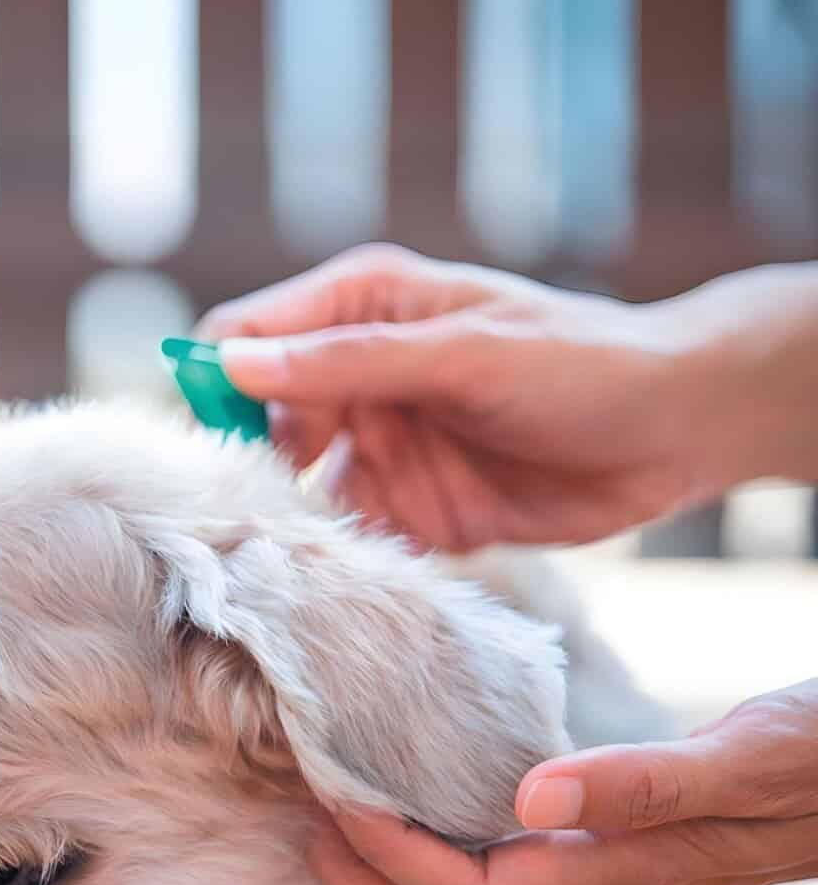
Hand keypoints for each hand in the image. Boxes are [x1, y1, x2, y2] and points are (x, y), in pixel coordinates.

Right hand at [200, 246, 817, 551]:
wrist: (677, 430)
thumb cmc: (580, 363)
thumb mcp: (461, 354)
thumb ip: (349, 362)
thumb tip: (231, 362)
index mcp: (362, 306)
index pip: (246, 336)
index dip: (215, 383)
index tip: (208, 439)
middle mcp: (361, 376)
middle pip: (260, 420)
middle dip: (247, 463)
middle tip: (250, 513)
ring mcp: (384, 444)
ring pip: (297, 485)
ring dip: (289, 517)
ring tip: (288, 553)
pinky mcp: (413, 508)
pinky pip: (351, 535)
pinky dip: (339, 555)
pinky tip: (337, 578)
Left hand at [311, 680, 817, 884]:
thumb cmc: (811, 767)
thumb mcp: (743, 759)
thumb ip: (643, 782)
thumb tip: (528, 794)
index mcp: (614, 878)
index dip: (390, 859)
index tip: (335, 799)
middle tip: (314, 827)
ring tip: (343, 838)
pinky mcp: (599, 877)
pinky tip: (415, 852)